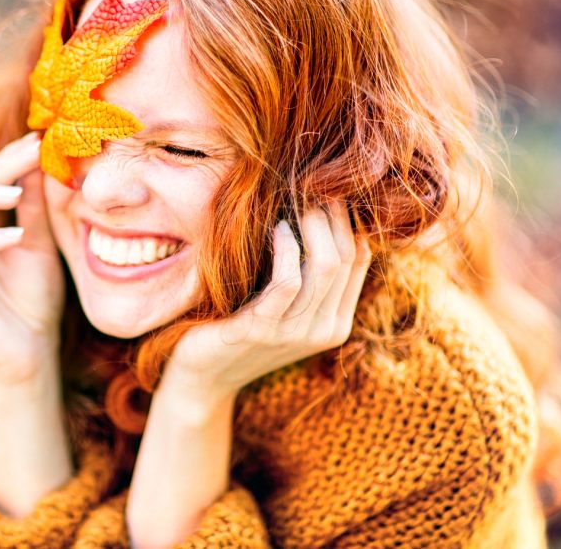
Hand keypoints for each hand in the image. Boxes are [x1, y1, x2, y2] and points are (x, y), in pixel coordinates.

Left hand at [161, 200, 371, 397]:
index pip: (359, 257)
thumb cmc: (236, 325)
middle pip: (347, 256)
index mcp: (336, 322)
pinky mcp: (262, 329)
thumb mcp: (280, 302)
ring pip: (326, 265)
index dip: (347, 216)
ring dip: (312, 223)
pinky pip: (288, 281)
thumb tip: (316, 211)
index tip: (325, 186)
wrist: (200, 376)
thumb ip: (303, 272)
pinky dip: (286, 248)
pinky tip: (277, 228)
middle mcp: (325, 330)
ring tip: (296, 198)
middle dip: (332, 213)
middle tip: (310, 183)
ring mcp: (295, 333)